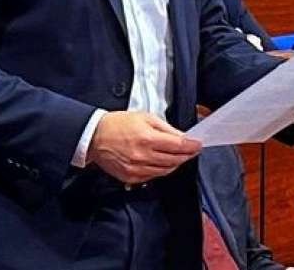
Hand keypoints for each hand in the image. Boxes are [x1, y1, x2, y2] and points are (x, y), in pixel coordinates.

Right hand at [86, 111, 201, 184]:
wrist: (95, 136)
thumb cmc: (117, 124)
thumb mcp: (144, 117)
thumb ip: (165, 128)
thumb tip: (182, 137)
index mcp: (147, 138)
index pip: (178, 146)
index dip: (192, 146)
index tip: (198, 144)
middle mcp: (143, 156)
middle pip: (175, 160)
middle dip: (186, 155)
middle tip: (191, 150)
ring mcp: (137, 169)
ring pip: (166, 171)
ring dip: (176, 164)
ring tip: (179, 156)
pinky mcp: (131, 177)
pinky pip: (153, 176)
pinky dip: (162, 170)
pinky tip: (163, 163)